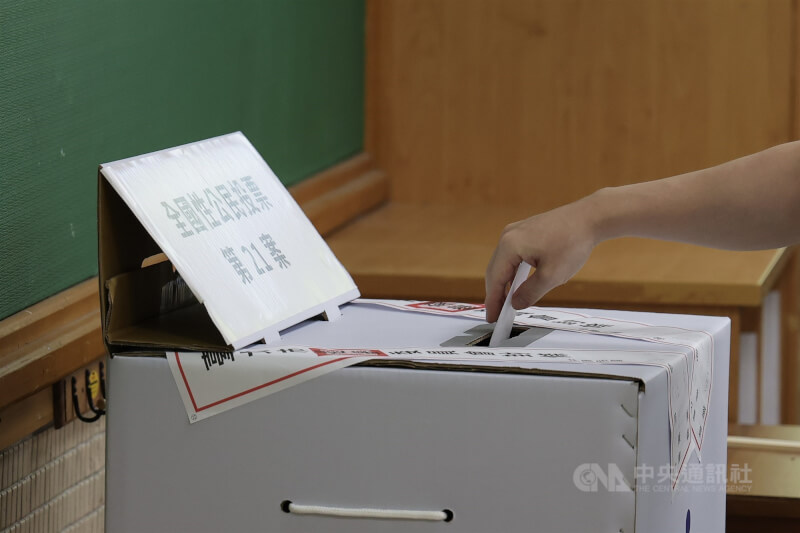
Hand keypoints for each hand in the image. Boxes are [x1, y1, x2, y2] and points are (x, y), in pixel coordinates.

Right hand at [484, 199, 597, 321]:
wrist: (590, 218)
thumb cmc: (572, 242)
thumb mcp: (552, 276)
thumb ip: (530, 293)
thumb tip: (516, 303)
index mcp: (510, 245)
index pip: (495, 279)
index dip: (492, 301)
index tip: (492, 319)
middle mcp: (508, 236)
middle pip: (495, 270)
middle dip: (496, 294)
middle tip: (498, 315)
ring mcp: (516, 232)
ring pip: (504, 263)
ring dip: (505, 283)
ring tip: (507, 303)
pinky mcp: (525, 232)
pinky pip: (512, 255)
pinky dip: (513, 272)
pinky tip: (518, 284)